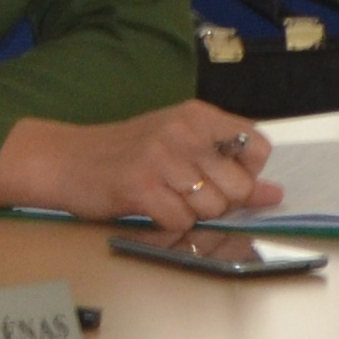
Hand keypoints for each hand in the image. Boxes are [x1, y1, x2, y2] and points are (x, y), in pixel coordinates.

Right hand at [0, 103, 282, 235]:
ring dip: (191, 213)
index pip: (257, 146)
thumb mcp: (178, 146)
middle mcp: (183, 131)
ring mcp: (161, 158)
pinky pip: (180, 221)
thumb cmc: (125, 154)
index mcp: (197, 115)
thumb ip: (226, 165)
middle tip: (187, 194)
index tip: (223, 177)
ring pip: (211, 207)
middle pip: (238, 185)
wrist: (65, 159)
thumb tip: (274, 193)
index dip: (248, 172)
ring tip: (164, 197)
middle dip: (220, 201)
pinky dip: (168, 223)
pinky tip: (149, 207)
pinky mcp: (141, 186)